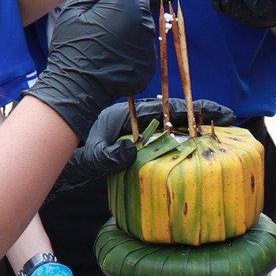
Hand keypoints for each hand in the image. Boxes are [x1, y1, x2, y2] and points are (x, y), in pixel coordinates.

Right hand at [26, 0, 158, 138]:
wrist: (77, 88)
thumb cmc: (72, 46)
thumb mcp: (75, 8)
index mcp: (123, 1)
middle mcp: (142, 18)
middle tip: (102, 15)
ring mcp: (148, 42)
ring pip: (143, 20)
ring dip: (130, 22)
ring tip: (107, 37)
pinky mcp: (150, 61)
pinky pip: (144, 43)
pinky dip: (133, 44)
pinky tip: (115, 53)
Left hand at [47, 97, 238, 198]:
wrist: (47, 165)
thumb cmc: (63, 160)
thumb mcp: (84, 158)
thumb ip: (105, 157)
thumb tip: (129, 153)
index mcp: (121, 114)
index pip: (163, 109)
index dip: (192, 110)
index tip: (217, 112)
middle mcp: (128, 120)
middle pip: (171, 114)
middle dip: (200, 116)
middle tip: (229, 120)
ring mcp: (129, 134)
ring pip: (167, 127)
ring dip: (191, 129)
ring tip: (219, 133)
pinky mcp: (128, 148)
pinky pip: (158, 143)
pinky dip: (177, 144)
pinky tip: (193, 151)